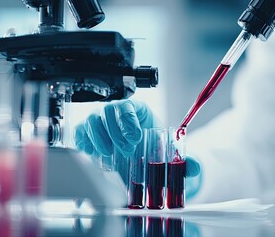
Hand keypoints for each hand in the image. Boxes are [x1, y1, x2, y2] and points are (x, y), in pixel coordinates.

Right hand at [74, 99, 200, 179]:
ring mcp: (101, 123)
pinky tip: (94, 154)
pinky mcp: (89, 135)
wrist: (141, 156)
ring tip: (107, 155)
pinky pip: (80, 133)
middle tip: (126, 151)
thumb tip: (194, 168)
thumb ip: (184, 161)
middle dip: (115, 132)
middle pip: (107, 111)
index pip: (129, 106)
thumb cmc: (154, 148)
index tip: (135, 138)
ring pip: (91, 120)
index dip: (129, 121)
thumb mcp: (170, 154)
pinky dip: (84, 142)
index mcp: (138, 110)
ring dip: (98, 137)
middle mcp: (117, 113)